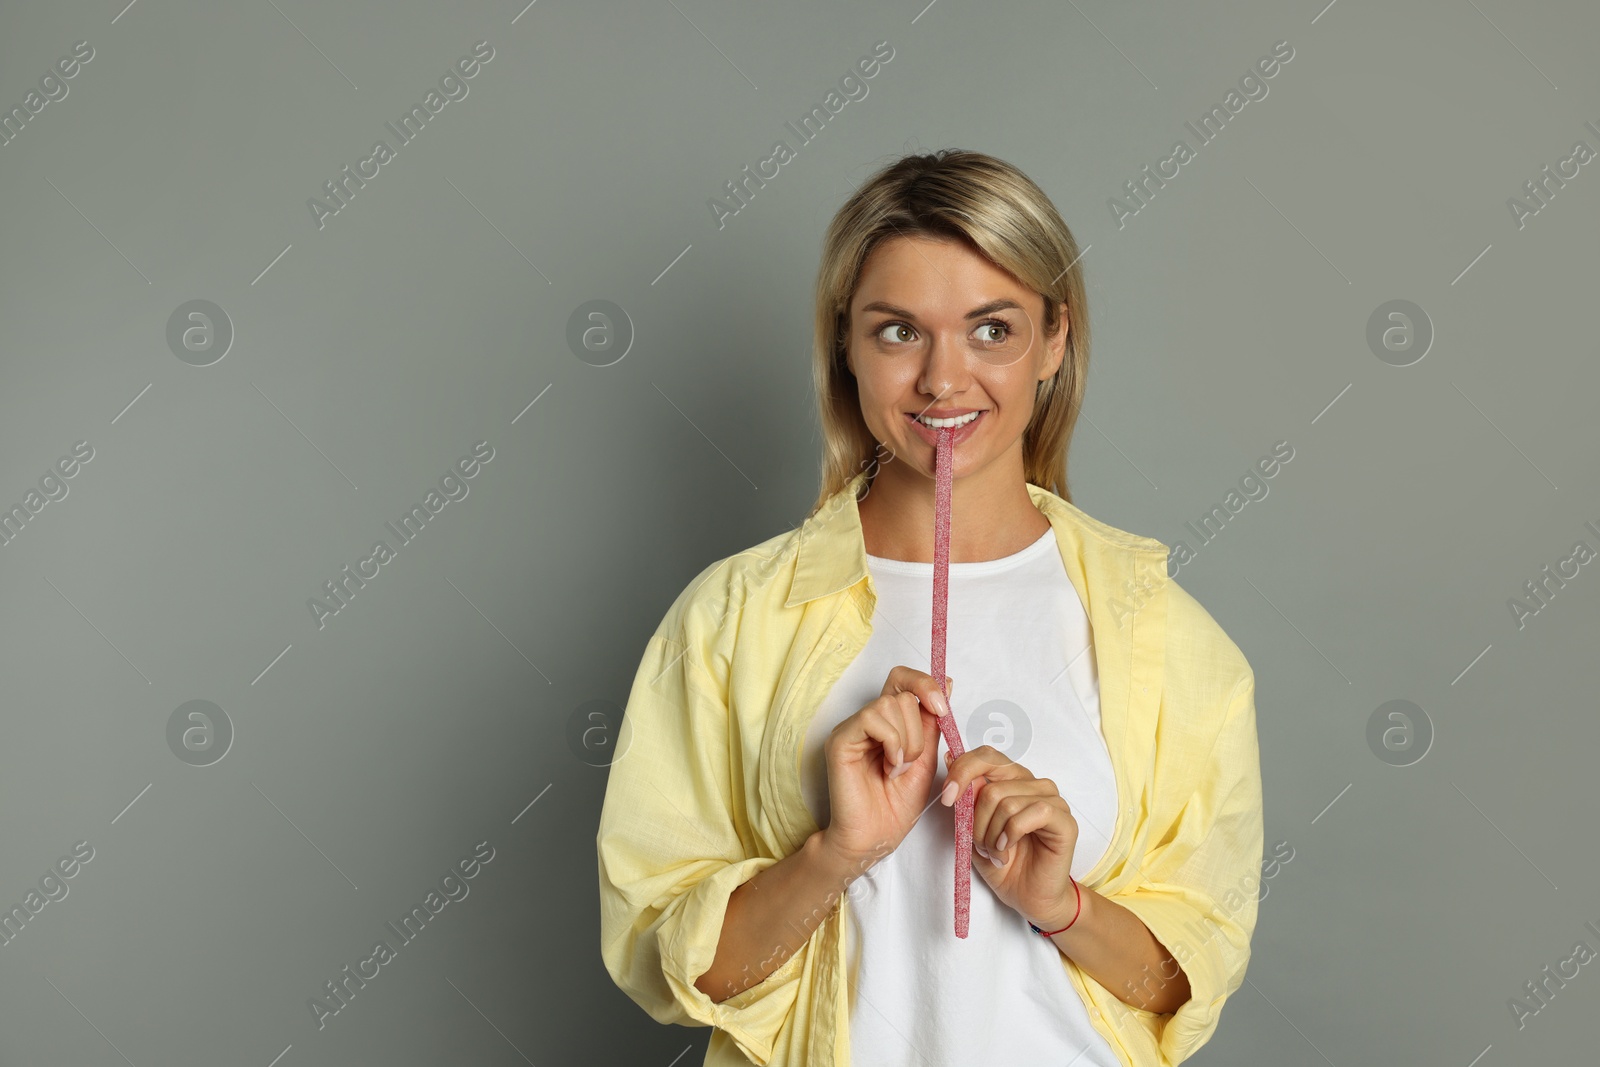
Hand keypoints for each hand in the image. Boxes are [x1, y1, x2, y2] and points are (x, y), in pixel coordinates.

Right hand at [819, 666, 953, 871]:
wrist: (877, 837)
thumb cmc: (897, 805)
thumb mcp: (927, 758)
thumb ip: (932, 722)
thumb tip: (947, 683)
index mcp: (888, 722)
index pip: (902, 679)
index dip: (924, 684)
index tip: (942, 708)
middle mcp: (868, 720)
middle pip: (901, 694)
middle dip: (918, 730)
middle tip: (910, 762)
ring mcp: (852, 729)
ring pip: (888, 705)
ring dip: (906, 741)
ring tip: (897, 768)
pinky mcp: (840, 740)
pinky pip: (872, 719)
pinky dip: (891, 743)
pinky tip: (888, 766)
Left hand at [941, 745, 1080, 930]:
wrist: (1028, 898)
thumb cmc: (1003, 863)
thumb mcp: (973, 828)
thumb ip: (967, 795)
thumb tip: (952, 757)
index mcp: (1012, 780)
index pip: (987, 755)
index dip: (963, 771)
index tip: (947, 798)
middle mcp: (1034, 784)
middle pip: (992, 782)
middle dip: (976, 819)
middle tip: (978, 843)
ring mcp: (1053, 800)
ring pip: (1007, 801)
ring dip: (992, 834)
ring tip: (995, 851)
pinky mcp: (1065, 821)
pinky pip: (1034, 812)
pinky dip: (1011, 834)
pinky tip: (1007, 849)